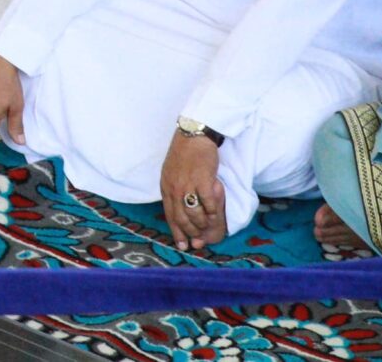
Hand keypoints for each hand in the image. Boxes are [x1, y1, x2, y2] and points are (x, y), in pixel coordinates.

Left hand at [160, 130, 227, 250]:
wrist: (194, 136)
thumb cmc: (184, 153)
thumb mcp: (171, 172)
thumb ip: (173, 189)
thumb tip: (178, 206)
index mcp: (166, 187)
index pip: (169, 215)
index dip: (176, 232)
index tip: (183, 246)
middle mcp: (174, 188)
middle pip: (182, 218)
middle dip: (190, 233)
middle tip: (199, 241)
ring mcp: (188, 185)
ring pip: (194, 214)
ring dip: (202, 224)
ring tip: (209, 227)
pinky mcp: (203, 180)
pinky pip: (208, 204)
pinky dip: (212, 212)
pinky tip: (215, 214)